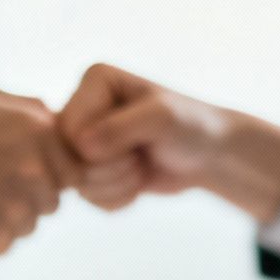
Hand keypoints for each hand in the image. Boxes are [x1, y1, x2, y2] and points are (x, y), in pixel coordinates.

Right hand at [0, 85, 76, 254]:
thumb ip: (27, 106)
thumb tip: (55, 117)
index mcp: (41, 131)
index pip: (73, 170)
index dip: (46, 175)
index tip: (13, 172)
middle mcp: (38, 168)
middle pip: (52, 201)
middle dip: (24, 198)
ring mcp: (20, 205)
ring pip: (28, 226)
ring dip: (3, 220)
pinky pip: (2, 246)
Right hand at [57, 63, 279, 222]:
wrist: (211, 153)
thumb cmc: (192, 126)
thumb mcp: (162, 119)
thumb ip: (120, 128)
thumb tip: (81, 146)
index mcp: (95, 81)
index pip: (67, 130)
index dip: (98, 150)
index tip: (135, 144)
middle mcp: (84, 107)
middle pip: (67, 158)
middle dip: (108, 170)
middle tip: (139, 158)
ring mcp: (86, 139)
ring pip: (77, 183)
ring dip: (116, 185)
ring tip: (141, 167)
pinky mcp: (94, 167)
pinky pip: (89, 198)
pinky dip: (117, 199)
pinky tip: (138, 182)